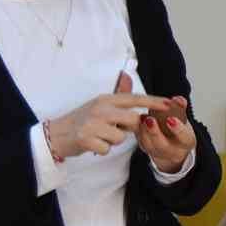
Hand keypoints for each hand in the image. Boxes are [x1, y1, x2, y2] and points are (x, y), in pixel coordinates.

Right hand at [49, 71, 170, 158]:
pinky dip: (102, 150)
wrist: (56, 134)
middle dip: (130, 128)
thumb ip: (117, 94)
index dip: (153, 102)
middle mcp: (100, 109)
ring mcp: (93, 123)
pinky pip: (107, 148)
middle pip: (133, 119)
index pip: (134, 99)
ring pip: (121, 137)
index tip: (170, 104)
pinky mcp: (87, 139)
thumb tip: (127, 75)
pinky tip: (92, 144)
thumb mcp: (99, 104)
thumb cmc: (82, 120)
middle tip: (115, 128)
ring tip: (99, 136)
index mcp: (105, 99)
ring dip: (113, 140)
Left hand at [135, 90, 196, 172]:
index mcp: (186, 142)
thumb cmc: (179, 128)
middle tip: (150, 119)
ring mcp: (157, 152)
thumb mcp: (183, 118)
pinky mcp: (146, 149)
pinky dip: (137, 130)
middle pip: (162, 145)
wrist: (173, 143)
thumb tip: (177, 99)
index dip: (178, 129)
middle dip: (155, 132)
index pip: (184, 137)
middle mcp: (173, 151)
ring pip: (148, 145)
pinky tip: (137, 120)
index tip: (170, 119)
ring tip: (142, 117)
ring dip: (143, 130)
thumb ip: (181, 107)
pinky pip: (140, 141)